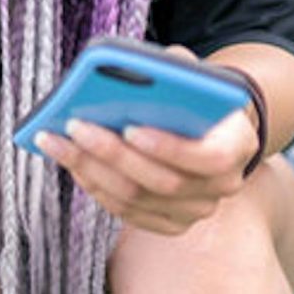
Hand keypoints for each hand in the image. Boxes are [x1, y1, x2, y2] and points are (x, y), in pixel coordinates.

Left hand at [34, 45, 257, 236]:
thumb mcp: (195, 75)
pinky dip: (95, 187)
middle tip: (74, 126)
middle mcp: (222, 186)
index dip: (170, 147)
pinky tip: (70, 161)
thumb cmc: (198, 96)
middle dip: (113, 155)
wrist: (212, 128)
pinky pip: (126, 212)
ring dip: (91, 170)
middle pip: (163, 183)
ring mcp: (195, 210)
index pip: (211, 158)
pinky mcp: (169, 223)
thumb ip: (177, 70)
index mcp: (238, 145)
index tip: (129, 128)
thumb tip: (139, 70)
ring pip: (137, 200)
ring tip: (56, 140)